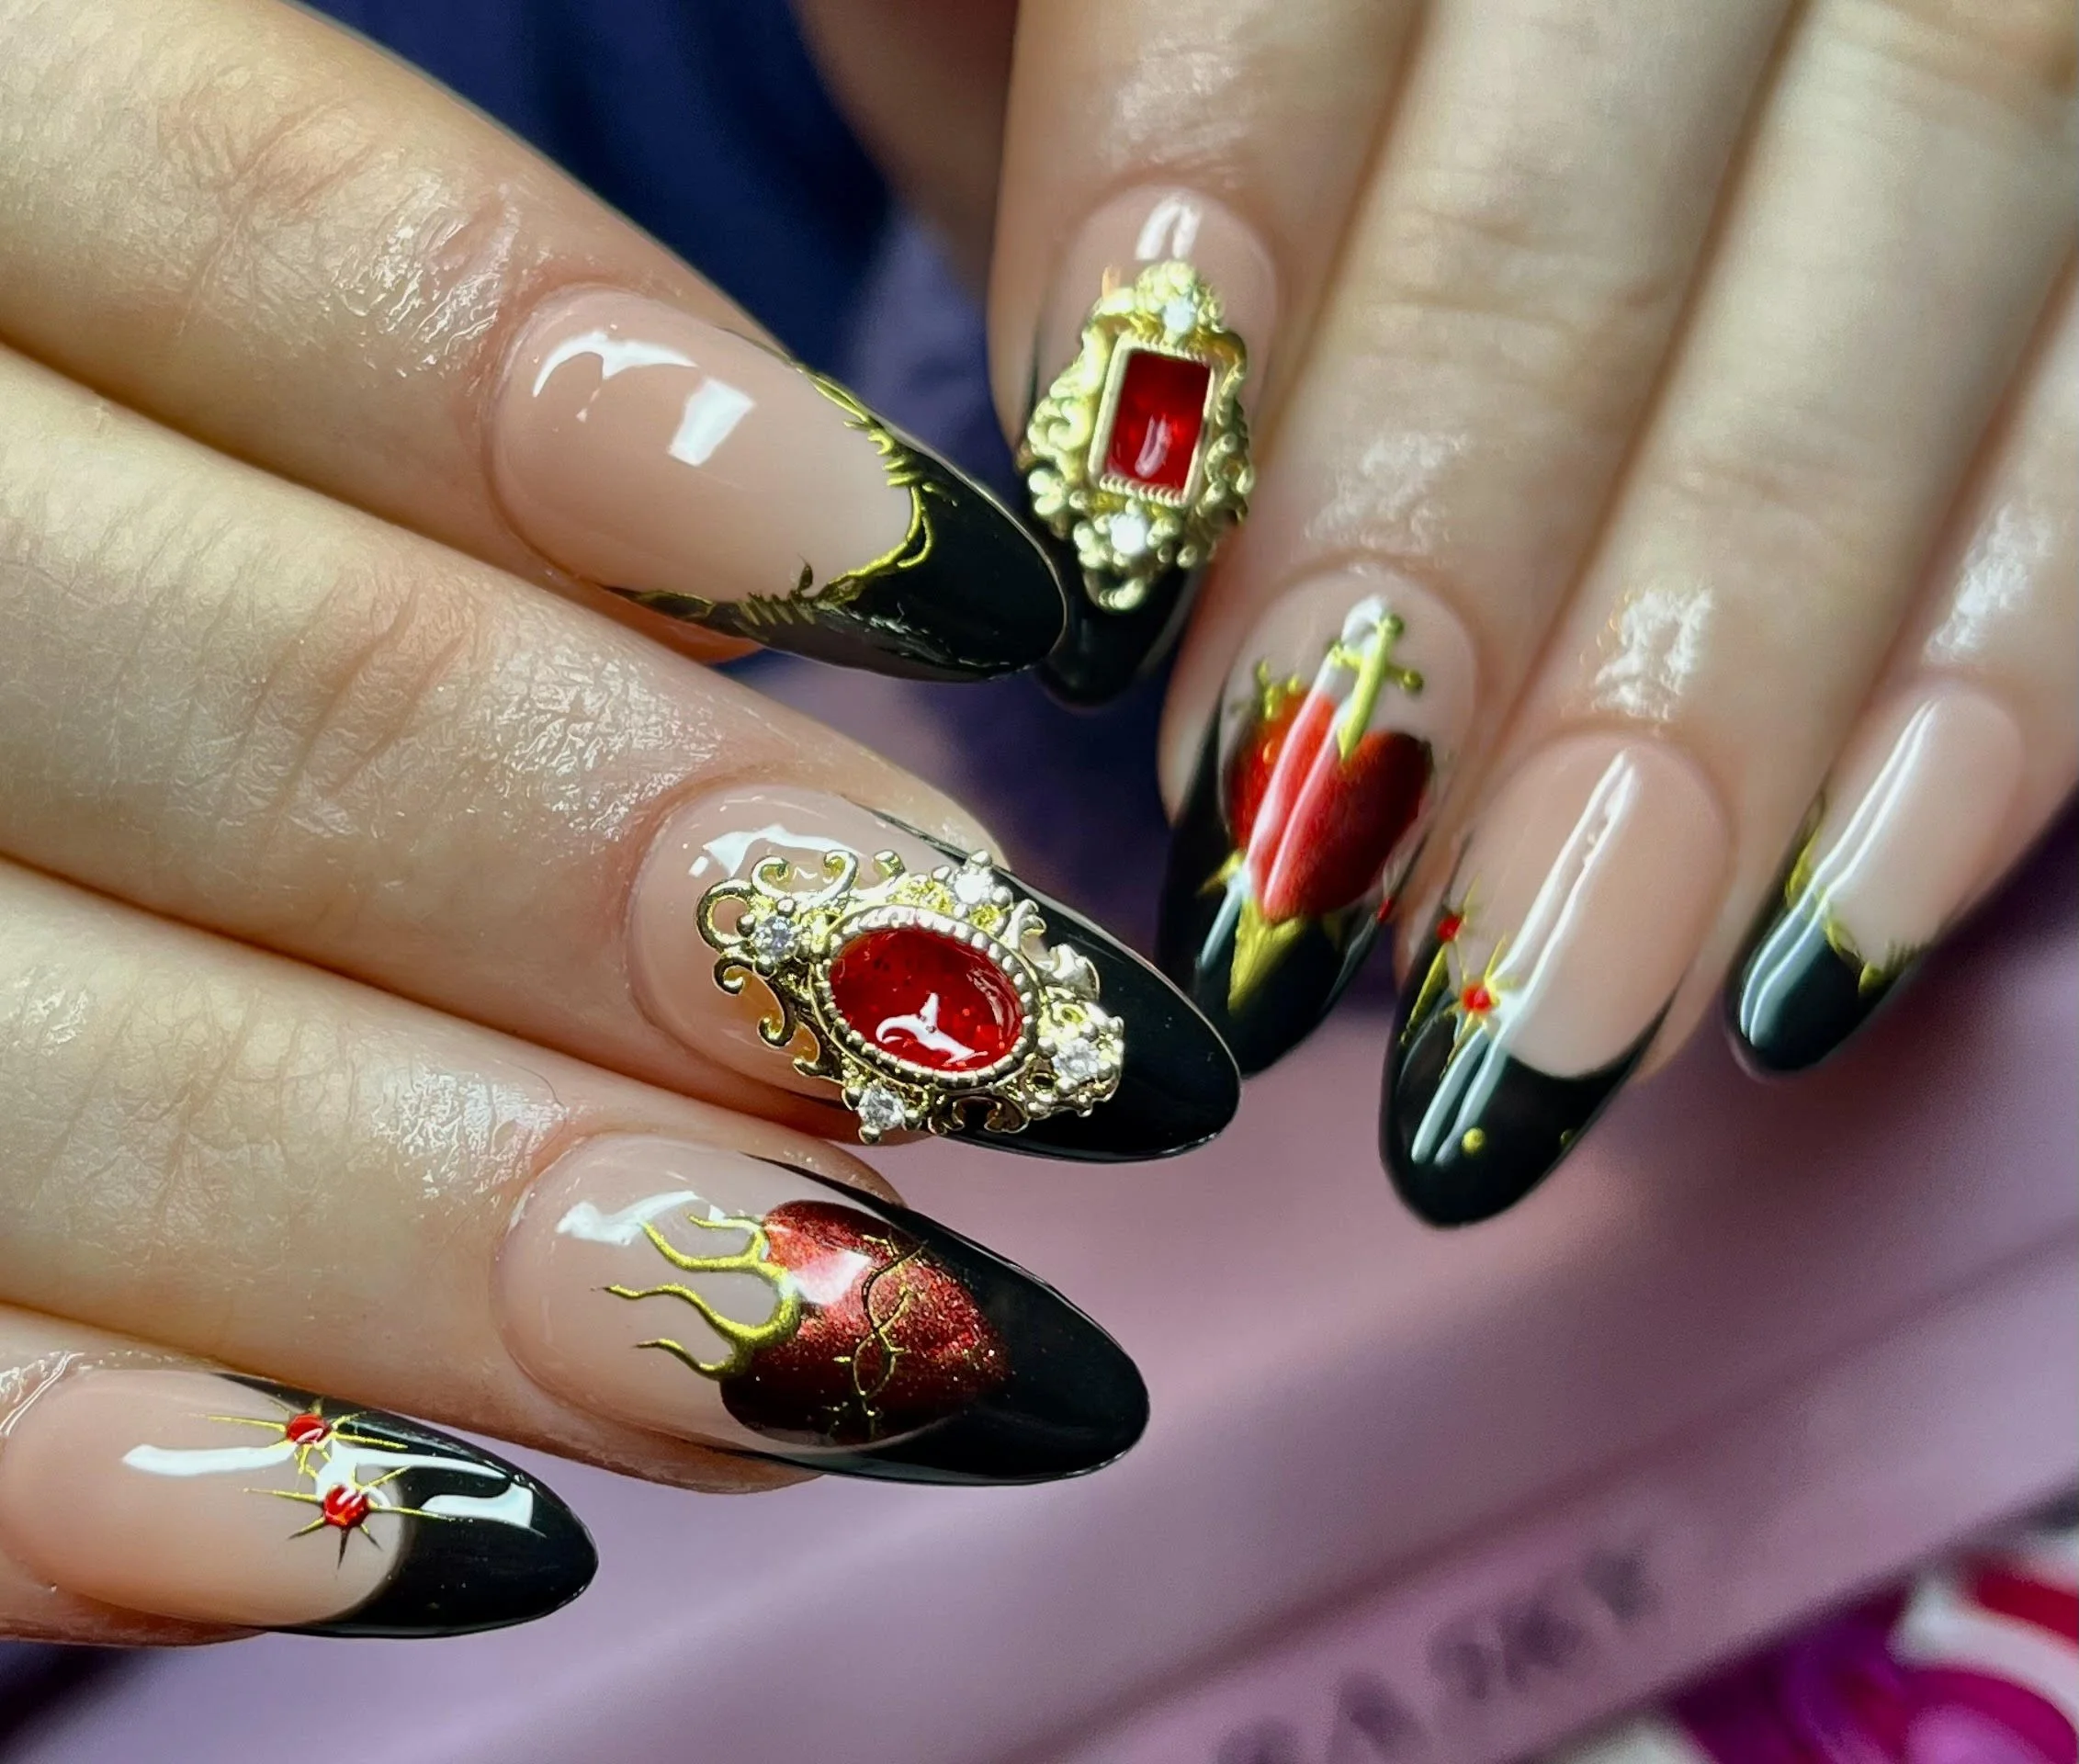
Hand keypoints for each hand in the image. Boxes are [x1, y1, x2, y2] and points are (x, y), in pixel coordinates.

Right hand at [0, 0, 1234, 1643]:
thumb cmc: (125, 443)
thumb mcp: (201, 289)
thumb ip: (451, 382)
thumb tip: (888, 608)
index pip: (227, 207)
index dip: (591, 394)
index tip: (970, 582)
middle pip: (220, 697)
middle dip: (645, 885)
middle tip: (1010, 1040)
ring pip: (55, 1069)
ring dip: (488, 1221)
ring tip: (869, 1331)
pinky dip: (118, 1473)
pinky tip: (465, 1546)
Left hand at [808, 0, 2076, 1220]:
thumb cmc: (1176, 4)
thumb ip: (1046, 103)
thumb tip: (1103, 472)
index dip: (1219, 235)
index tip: (1108, 581)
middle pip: (1619, 136)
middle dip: (1461, 535)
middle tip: (1298, 882)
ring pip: (1938, 226)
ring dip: (1727, 671)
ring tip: (1546, 1007)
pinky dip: (2012, 661)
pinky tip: (1836, 918)